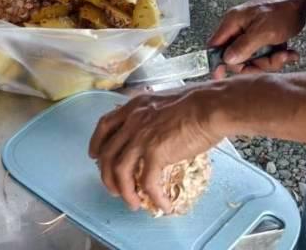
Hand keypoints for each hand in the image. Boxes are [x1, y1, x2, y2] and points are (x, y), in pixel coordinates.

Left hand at [89, 86, 222, 212]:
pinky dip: (154, 197)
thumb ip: (153, 114)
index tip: (94, 156)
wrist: (211, 107)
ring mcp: (141, 136)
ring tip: (133, 203)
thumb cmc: (197, 103)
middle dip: (106, 175)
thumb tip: (156, 129)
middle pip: (107, 152)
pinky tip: (163, 204)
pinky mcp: (156, 152)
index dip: (96, 143)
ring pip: (119, 170)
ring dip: (124, 191)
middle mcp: (132, 121)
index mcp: (134, 106)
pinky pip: (148, 182)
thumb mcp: (164, 102)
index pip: (105, 125)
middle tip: (114, 189)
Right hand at [207, 0, 305, 78]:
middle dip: (257, 63)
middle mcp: (238, 28)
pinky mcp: (262, 38)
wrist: (300, 1)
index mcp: (232, 23)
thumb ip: (243, 46)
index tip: (221, 76)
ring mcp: (250, 33)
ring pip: (253, 58)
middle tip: (273, 60)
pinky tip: (289, 52)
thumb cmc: (282, 11)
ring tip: (285, 54)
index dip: (217, 62)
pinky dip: (277, 56)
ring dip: (271, 60)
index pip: (215, 46)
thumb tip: (227, 59)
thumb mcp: (263, 31)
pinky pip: (264, 55)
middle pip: (237, 57)